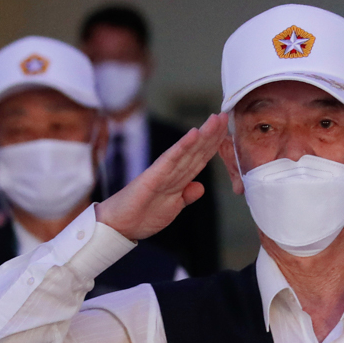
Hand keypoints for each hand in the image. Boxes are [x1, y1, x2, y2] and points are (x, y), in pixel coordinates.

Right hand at [96, 113, 227, 240]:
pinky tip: (194, 134)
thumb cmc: (141, 216)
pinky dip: (183, 146)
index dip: (212, 145)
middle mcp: (171, 172)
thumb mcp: (172, 208)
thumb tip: (200, 187)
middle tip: (224, 116)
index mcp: (176, 180)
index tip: (225, 131)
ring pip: (187, 151)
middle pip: (195, 151)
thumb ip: (185, 196)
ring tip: (215, 119)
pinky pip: (170, 160)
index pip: (198, 159)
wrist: (118, 227)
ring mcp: (162, 173)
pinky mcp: (152, 177)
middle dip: (211, 134)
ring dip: (203, 135)